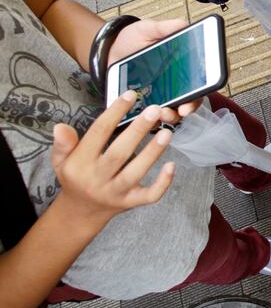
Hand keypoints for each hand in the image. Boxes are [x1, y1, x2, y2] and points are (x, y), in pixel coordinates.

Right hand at [52, 91, 174, 223]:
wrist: (81, 212)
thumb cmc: (75, 177)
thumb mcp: (61, 160)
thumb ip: (63, 144)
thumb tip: (60, 127)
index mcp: (80, 164)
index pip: (98, 133)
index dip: (115, 112)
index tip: (131, 95)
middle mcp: (97, 179)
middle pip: (119, 153)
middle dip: (137, 131)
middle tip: (154, 110)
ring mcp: (115, 192)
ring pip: (135, 173)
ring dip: (152, 153)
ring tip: (167, 132)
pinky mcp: (131, 203)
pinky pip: (149, 196)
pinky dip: (162, 183)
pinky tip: (172, 165)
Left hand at [109, 18, 201, 121]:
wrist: (109, 50)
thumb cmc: (132, 39)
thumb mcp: (147, 29)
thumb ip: (164, 28)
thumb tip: (183, 24)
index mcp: (183, 66)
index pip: (201, 82)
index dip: (202, 92)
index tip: (195, 98)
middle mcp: (176, 84)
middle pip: (190, 101)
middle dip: (187, 108)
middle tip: (179, 110)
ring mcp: (161, 95)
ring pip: (173, 112)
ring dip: (170, 116)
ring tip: (160, 112)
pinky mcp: (144, 103)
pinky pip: (151, 116)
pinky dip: (151, 119)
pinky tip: (143, 115)